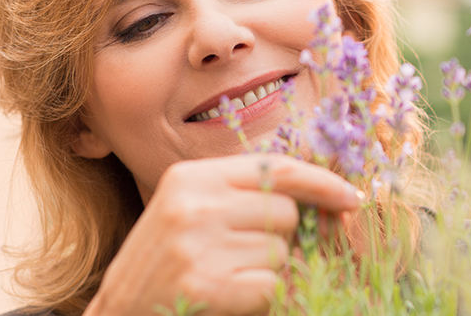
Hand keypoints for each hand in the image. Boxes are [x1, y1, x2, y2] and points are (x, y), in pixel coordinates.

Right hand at [83, 153, 361, 315]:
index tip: (351, 197)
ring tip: (227, 274)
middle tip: (242, 252)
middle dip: (281, 236)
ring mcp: (198, 246)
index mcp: (191, 177)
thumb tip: (328, 196)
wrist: (118, 312)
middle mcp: (194, 205)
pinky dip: (260, 295)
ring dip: (268, 269)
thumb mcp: (192, 210)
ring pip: (281, 251)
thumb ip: (245, 194)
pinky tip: (228, 295)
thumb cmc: (166, 260)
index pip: (275, 168)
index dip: (321, 182)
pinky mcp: (205, 286)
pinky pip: (270, 285)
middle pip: (286, 212)